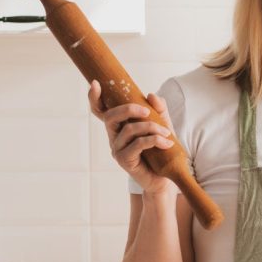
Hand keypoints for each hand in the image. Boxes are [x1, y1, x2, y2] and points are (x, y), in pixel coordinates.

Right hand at [89, 81, 176, 195]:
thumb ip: (158, 110)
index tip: (96, 83)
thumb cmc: (160, 151)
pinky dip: (153, 140)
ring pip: (129, 130)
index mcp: (119, 125)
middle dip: (128, 109)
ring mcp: (117, 149)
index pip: (101, 110)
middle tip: (147, 111)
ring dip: (150, 127)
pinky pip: (137, 144)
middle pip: (111, 116)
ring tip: (166, 133)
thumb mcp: (162, 126)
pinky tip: (166, 143)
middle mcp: (113, 136)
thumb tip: (151, 95)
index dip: (95, 98)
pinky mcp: (124, 160)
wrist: (164, 178)